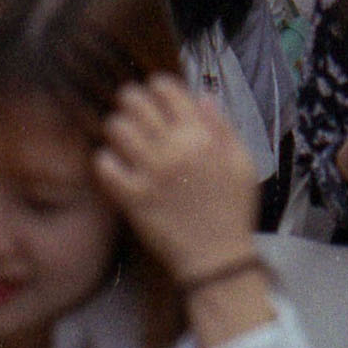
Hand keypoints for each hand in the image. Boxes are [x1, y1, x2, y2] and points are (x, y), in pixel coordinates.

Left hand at [93, 73, 259, 285]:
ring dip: (118, 129)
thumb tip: (201, 96)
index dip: (157, 88)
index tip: (157, 99)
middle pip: (133, 100)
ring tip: (125, 140)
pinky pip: (104, 165)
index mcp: (201, 136)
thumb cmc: (232, 210)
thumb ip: (223, 125)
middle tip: (135, 115)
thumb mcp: (242, 163)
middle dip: (131, 101)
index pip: (165, 87)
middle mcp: (173, 148)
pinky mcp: (133, 197)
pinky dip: (106, 161)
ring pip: (116, 127)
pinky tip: (116, 167)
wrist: (218, 260)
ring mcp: (150, 172)